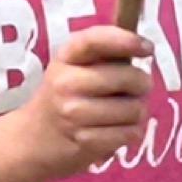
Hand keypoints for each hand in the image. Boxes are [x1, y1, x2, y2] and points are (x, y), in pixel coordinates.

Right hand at [12, 21, 151, 181]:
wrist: (33, 139)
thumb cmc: (66, 95)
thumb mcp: (75, 66)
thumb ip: (105, 53)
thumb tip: (145, 48)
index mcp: (66, 58)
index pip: (96, 40)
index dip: (127, 41)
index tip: (148, 49)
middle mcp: (65, 84)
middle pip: (129, 78)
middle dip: (142, 84)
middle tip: (136, 89)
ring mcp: (73, 114)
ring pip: (134, 109)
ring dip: (137, 112)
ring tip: (122, 112)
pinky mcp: (84, 141)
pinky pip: (130, 133)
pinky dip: (130, 132)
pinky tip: (116, 130)